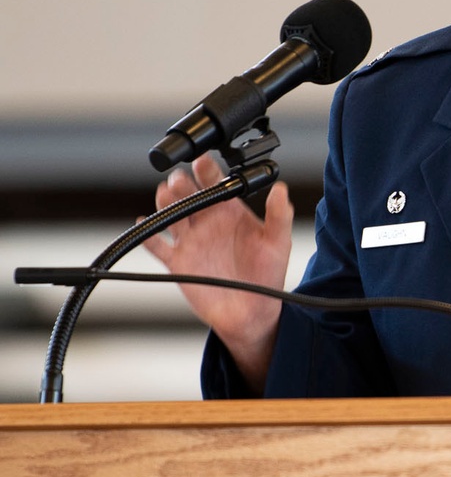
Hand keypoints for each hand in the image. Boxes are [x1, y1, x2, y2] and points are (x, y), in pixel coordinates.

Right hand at [143, 154, 293, 389]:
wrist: (251, 313)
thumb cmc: (267, 277)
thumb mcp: (278, 244)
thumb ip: (279, 216)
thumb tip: (281, 190)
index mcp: (230, 212)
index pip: (215, 183)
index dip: (207, 171)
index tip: (203, 162)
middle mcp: (207, 222)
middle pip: (188, 195)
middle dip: (182, 184)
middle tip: (181, 180)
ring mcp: (191, 241)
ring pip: (170, 214)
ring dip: (165, 203)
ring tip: (165, 195)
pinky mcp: (178, 262)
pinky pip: (157, 246)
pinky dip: (148, 236)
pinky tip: (143, 223)